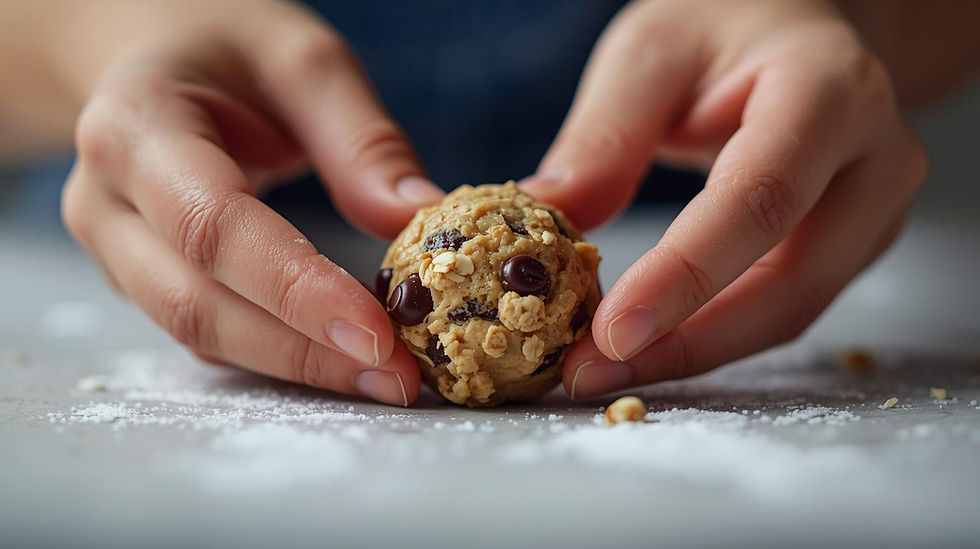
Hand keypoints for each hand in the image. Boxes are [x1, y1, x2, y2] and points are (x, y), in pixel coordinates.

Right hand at [61, 0, 443, 405]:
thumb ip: (358, 137)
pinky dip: (276, 353)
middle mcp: (107, 197)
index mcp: (136, 125)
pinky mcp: (139, 276)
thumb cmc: (225, 46)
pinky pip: (207, 329)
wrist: (149, 55)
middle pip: (197, 301)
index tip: (376, 333)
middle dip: (304, 351)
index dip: (294, 288)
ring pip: (198, 331)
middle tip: (400, 379)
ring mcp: (113, 247)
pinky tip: (340, 362)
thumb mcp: (301, 57)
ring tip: (386, 381)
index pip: (214, 226)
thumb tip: (418, 216)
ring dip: (296, 366)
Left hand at [521, 0, 926, 397]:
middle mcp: (874, 159)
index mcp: (829, 92)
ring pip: (788, 311)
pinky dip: (710, 336)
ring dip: (692, 353)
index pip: (761, 199)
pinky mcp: (850, 246)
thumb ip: (605, 132)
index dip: (687, 275)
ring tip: (601, 370)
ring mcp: (872, 211)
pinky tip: (646, 347)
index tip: (611, 332)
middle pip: (789, 281)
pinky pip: (780, 308)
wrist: (797, 30)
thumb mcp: (651, 52)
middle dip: (684, 341)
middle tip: (589, 373)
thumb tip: (548, 215)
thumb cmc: (725, 26)